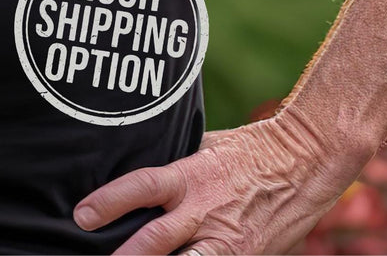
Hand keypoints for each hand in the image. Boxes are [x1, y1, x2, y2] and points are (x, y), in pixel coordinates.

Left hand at [71, 107, 365, 253]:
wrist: (305, 162)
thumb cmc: (249, 149)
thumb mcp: (205, 145)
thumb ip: (173, 165)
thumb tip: (133, 165)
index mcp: (191, 175)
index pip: (142, 186)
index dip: (110, 201)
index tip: (82, 215)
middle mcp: (205, 210)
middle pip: (156, 240)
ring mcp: (226, 241)